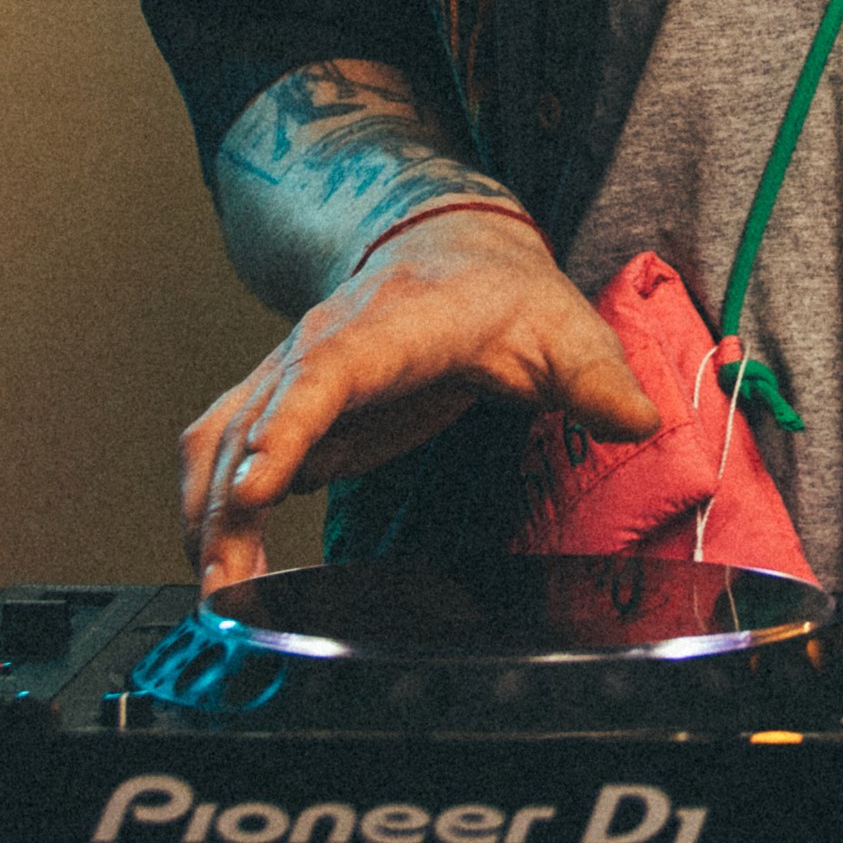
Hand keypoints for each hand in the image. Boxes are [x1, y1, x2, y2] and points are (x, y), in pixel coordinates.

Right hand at [176, 204, 661, 592]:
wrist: (449, 246)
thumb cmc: (503, 292)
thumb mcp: (563, 325)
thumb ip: (598, 377)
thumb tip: (639, 421)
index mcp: (387, 326)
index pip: (323, 376)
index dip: (284, 430)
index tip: (255, 489)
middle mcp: (319, 347)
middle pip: (248, 422)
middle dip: (223, 504)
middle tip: (226, 587)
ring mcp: (289, 375)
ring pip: (218, 440)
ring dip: (203, 515)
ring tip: (218, 596)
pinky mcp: (281, 405)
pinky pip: (222, 453)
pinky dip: (204, 508)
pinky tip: (219, 567)